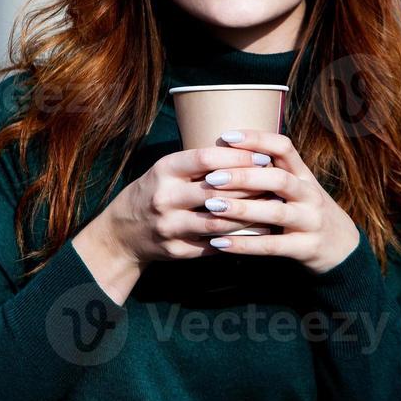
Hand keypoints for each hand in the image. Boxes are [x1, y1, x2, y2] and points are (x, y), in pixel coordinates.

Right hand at [98, 145, 276, 269]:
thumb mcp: (167, 170)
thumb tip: (247, 150)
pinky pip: (215, 245)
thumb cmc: (155, 191)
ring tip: (274, 208)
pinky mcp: (177, 250)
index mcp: (164, 170)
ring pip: (219, 222)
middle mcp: (165, 198)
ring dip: (250, 216)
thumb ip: (198, 163)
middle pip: (216, 190)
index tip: (263, 156)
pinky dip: (239, 238)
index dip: (237, 157)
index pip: (205, 158)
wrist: (123, 232)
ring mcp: (170, 226)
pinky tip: (259, 232)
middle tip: (277, 183)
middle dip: (251, 186)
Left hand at [200, 130, 361, 274]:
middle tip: (212, 178)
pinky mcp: (306, 248)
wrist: (344, 249)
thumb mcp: (298, 188)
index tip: (227, 136)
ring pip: (276, 212)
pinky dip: (244, 244)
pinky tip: (219, 243)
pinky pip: (272, 246)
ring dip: (242, 209)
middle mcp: (310, 195)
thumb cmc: (308, 212)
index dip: (257, 139)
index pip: (283, 148)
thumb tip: (226, 154)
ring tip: (212, 207)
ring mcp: (310, 221)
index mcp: (304, 175)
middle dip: (244, 177)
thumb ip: (271, 173)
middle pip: (278, 179)